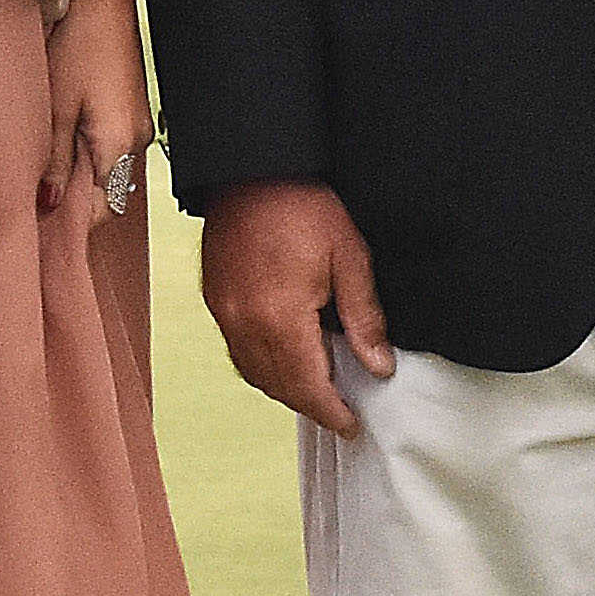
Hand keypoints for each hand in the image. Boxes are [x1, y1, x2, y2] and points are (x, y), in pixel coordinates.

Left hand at [44, 0, 154, 219]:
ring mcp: (137, 129)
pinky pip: (110, 152)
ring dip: (77, 181)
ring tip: (40, 176)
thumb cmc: (78, 47)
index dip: (68, 227)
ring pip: (107, 175)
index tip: (37, 234)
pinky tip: (60, 147)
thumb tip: (47, 204)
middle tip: (30, 207)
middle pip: (105, 197)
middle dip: (71, 207)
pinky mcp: (131, 114)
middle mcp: (135, 144)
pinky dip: (87, 159)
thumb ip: (51, 161)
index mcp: (116, 147)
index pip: (98, 212)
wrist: (103, 2)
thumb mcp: (54, 108)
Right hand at [202, 177, 393, 436]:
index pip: (307, 385)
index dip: (331, 411)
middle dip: (310, 405)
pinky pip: (237, 350)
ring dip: (285, 389)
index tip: (351, 426)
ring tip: (318, 392)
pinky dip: (262, 366)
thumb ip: (364, 318)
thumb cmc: (304, 206)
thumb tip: (378, 365)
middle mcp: (244, 323)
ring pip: (254, 373)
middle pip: (278, 386)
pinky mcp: (216, 299)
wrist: (252, 169)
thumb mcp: (350, 258)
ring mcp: (224, 312)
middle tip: (340, 414)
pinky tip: (285, 361)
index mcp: (280, 317)